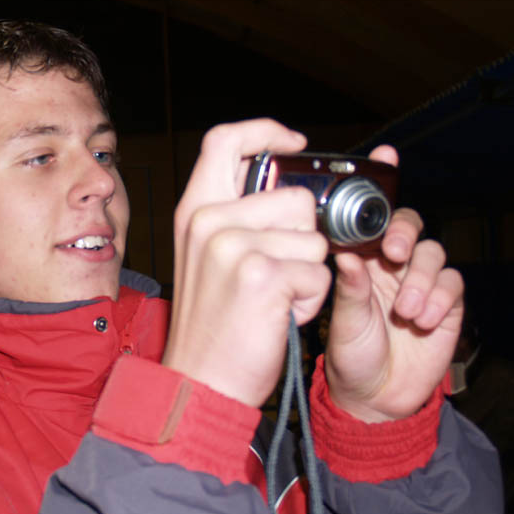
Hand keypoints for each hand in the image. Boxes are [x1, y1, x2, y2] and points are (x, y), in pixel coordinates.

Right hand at [162, 119, 330, 407]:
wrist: (201, 382)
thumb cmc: (214, 327)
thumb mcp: (208, 260)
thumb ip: (238, 218)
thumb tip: (292, 193)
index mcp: (195, 211)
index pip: (226, 139)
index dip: (266, 132)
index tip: (295, 143)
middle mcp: (209, 221)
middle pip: (296, 197)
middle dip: (304, 238)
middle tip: (276, 275)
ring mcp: (233, 245)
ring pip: (314, 239)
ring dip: (308, 274)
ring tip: (273, 300)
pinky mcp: (262, 274)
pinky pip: (318, 273)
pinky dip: (310, 300)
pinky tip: (279, 316)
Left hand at [325, 145, 463, 421]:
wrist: (375, 397)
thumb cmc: (349, 356)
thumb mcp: (342, 321)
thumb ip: (349, 287)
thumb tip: (344, 252)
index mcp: (360, 263)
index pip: (372, 219)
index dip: (381, 188)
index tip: (386, 156)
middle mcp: (390, 268)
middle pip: (409, 227)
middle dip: (405, 234)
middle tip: (394, 255)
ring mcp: (418, 284)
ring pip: (433, 254)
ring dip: (420, 279)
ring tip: (405, 311)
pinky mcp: (445, 304)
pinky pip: (452, 285)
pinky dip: (439, 298)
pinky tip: (423, 319)